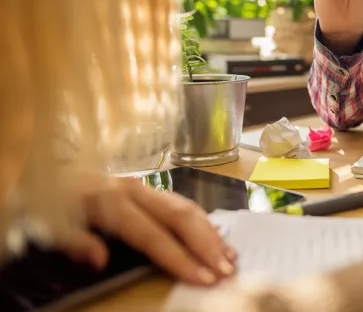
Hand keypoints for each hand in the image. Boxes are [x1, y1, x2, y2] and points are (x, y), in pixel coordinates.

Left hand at [60, 176, 235, 285]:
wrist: (46, 172)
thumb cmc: (49, 201)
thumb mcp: (51, 222)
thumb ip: (76, 241)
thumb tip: (98, 260)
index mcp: (111, 200)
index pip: (154, 235)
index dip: (180, 259)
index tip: (202, 278)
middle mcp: (134, 190)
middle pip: (180, 217)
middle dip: (206, 245)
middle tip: (226, 270)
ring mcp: (144, 186)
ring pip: (186, 206)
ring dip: (210, 234)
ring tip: (230, 257)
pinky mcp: (148, 188)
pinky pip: (182, 202)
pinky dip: (203, 222)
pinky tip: (217, 237)